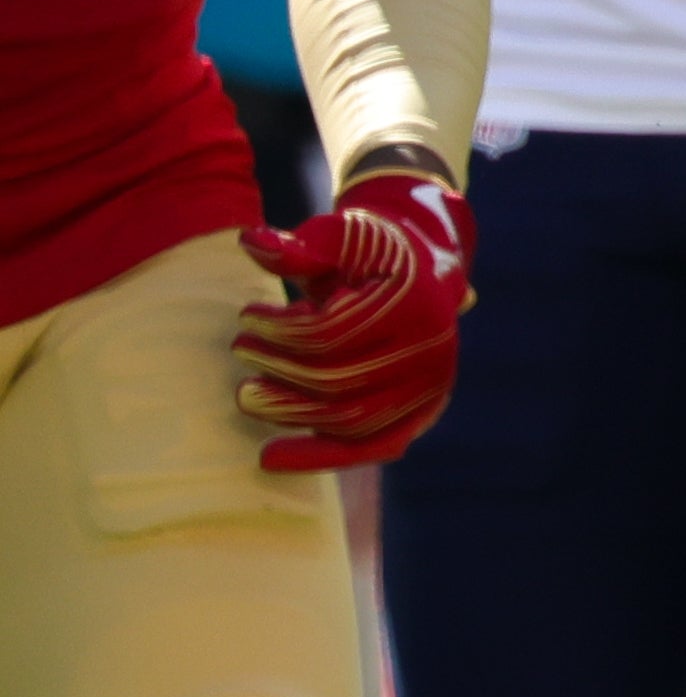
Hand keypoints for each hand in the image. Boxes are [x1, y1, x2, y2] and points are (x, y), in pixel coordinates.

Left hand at [234, 170, 471, 471]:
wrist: (424, 273)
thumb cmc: (371, 254)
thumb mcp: (339, 238)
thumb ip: (299, 246)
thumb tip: (250, 241)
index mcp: (417, 302)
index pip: (332, 332)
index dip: (279, 329)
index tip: (247, 317)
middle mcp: (433, 350)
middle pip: (337, 380)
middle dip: (278, 370)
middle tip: (241, 352)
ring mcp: (431, 387)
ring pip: (349, 418)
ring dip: (289, 413)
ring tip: (247, 395)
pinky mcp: (422, 414)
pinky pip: (372, 447)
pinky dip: (322, 457)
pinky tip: (269, 458)